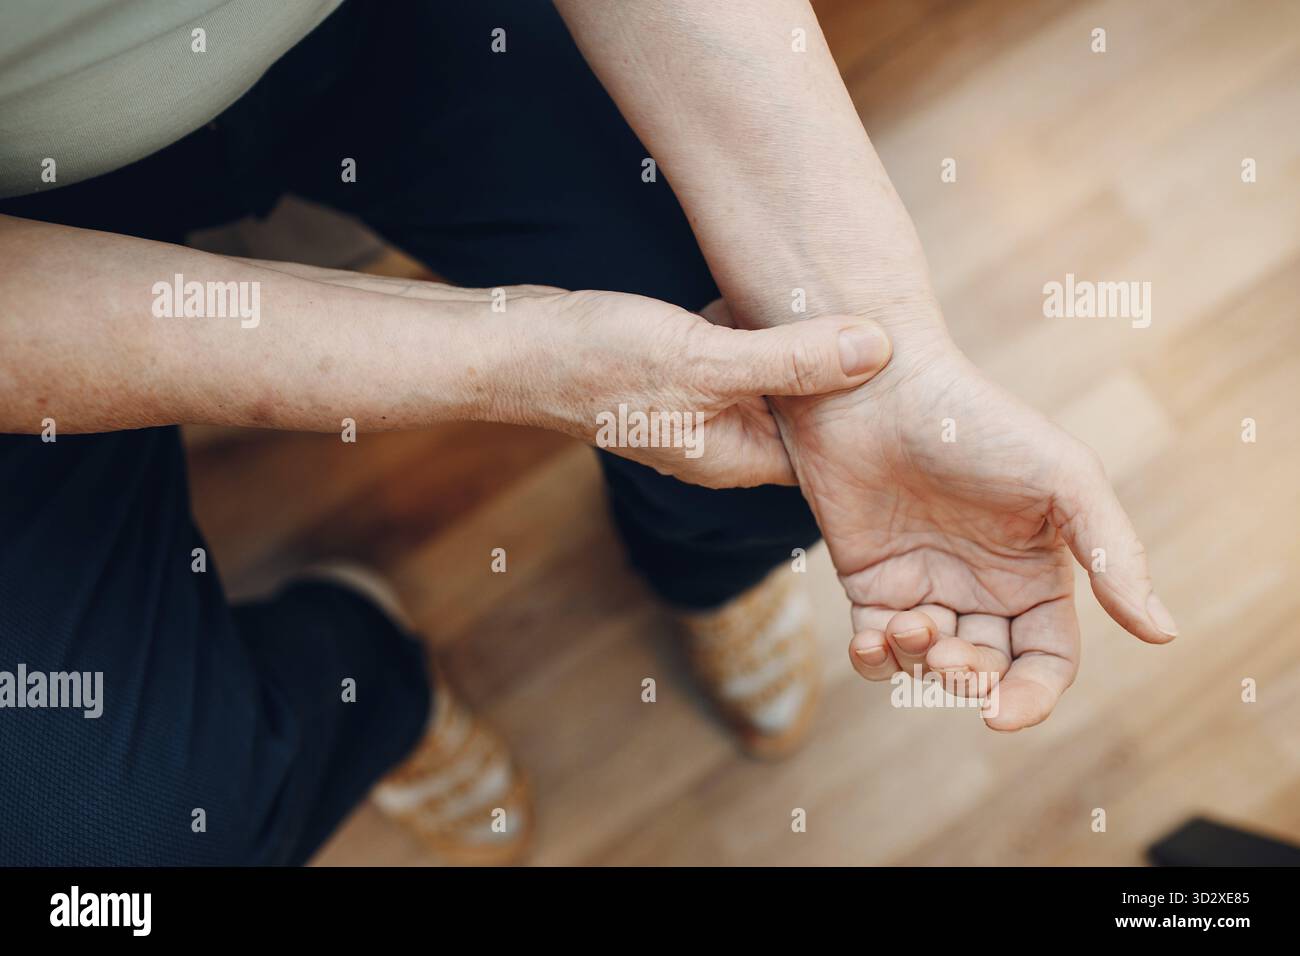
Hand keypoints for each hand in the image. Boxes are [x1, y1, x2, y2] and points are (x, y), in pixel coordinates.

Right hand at [244, 261, 893, 488]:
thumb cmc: (597, 365)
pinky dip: (759, 319)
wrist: (511, 346)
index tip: (914, 378)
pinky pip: (739, 346)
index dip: (871, 421)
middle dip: (842, 372)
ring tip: (847, 296)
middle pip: (804, 411)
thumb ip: (791, 359)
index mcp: (735, 456)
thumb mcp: (705, 360)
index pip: (825, 453)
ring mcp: (699, 401)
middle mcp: (722, 436)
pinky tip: (778, 282)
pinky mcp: (680, 365)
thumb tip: (876, 351)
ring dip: (802, 339)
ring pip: (773, 373)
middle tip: (890, 325)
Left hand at [768, 307, 1175, 730]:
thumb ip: (1112, 554)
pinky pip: (875, 648)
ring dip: (920, 665)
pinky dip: (874, 660)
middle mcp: (982, 586)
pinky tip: (872, 639)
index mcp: (1035, 571)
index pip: (1046, 660)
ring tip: (909, 625)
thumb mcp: (1064, 478)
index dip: (1032, 695)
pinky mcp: (868, 582)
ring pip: (929, 665)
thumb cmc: (977, 422)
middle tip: (946, 650)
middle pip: (987, 669)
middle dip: (969, 678)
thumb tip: (1163, 633)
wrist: (876, 385)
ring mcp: (924, 585)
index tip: (1001, 711)